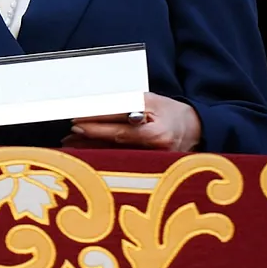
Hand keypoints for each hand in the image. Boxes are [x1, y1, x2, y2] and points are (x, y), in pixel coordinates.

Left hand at [61, 92, 201, 151]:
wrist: (197, 130)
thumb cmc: (171, 112)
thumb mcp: (151, 100)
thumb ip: (126, 102)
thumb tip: (97, 103)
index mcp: (156, 132)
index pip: (119, 125)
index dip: (96, 122)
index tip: (77, 119)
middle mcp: (154, 150)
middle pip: (114, 142)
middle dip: (89, 137)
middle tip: (69, 133)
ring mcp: (152, 161)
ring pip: (114, 153)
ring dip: (90, 147)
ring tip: (70, 142)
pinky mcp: (148, 167)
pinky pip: (120, 159)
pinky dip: (102, 153)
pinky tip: (87, 151)